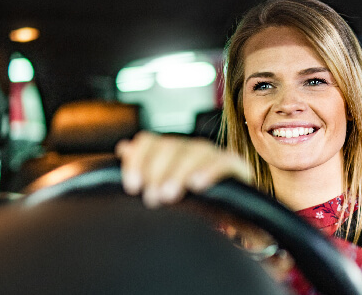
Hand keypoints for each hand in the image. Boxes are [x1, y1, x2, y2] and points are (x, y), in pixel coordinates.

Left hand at [115, 131, 251, 207]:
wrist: (233, 219)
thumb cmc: (194, 207)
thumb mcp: (165, 190)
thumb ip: (146, 170)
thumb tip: (124, 148)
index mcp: (171, 152)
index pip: (149, 142)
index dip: (138, 159)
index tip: (132, 185)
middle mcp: (192, 149)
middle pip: (171, 146)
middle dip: (157, 171)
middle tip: (151, 198)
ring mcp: (215, 156)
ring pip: (195, 152)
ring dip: (179, 172)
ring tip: (169, 194)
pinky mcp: (237, 168)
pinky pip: (224, 163)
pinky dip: (209, 171)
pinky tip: (197, 185)